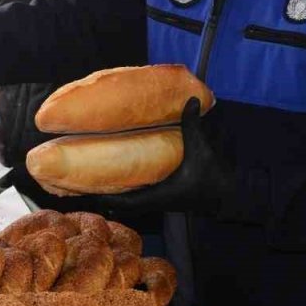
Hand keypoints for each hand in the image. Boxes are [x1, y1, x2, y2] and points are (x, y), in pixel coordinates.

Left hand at [86, 97, 233, 214]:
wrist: (226, 194)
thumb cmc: (212, 176)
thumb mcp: (200, 149)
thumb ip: (192, 125)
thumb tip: (190, 99)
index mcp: (159, 195)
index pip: (124, 202)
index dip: (103, 199)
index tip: (83, 192)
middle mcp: (155, 201)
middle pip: (120, 205)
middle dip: (101, 196)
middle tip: (79, 184)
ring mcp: (159, 201)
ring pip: (128, 202)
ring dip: (112, 193)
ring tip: (91, 179)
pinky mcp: (163, 197)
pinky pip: (138, 197)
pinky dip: (125, 190)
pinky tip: (118, 176)